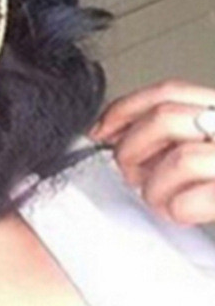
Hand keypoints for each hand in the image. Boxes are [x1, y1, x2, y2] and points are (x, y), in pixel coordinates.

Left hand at [88, 79, 214, 225]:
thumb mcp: (207, 142)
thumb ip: (177, 133)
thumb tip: (118, 134)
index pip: (169, 92)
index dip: (125, 108)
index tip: (101, 130)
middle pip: (166, 120)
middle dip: (134, 148)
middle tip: (131, 172)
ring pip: (180, 159)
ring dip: (156, 187)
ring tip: (162, 200)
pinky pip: (196, 199)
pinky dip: (178, 209)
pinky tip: (183, 213)